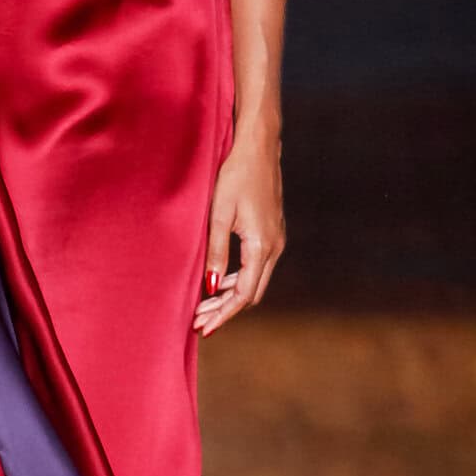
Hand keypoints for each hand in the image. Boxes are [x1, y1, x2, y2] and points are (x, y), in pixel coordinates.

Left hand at [194, 130, 283, 335]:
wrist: (257, 147)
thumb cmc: (235, 175)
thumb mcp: (218, 214)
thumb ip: (215, 252)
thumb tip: (211, 288)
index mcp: (261, 246)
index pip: (242, 294)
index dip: (222, 314)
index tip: (202, 328)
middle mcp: (275, 247)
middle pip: (251, 293)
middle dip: (225, 310)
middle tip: (199, 321)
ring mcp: (276, 239)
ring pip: (255, 281)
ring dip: (231, 295)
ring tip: (204, 306)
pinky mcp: (272, 232)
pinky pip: (257, 267)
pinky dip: (238, 279)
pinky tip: (219, 280)